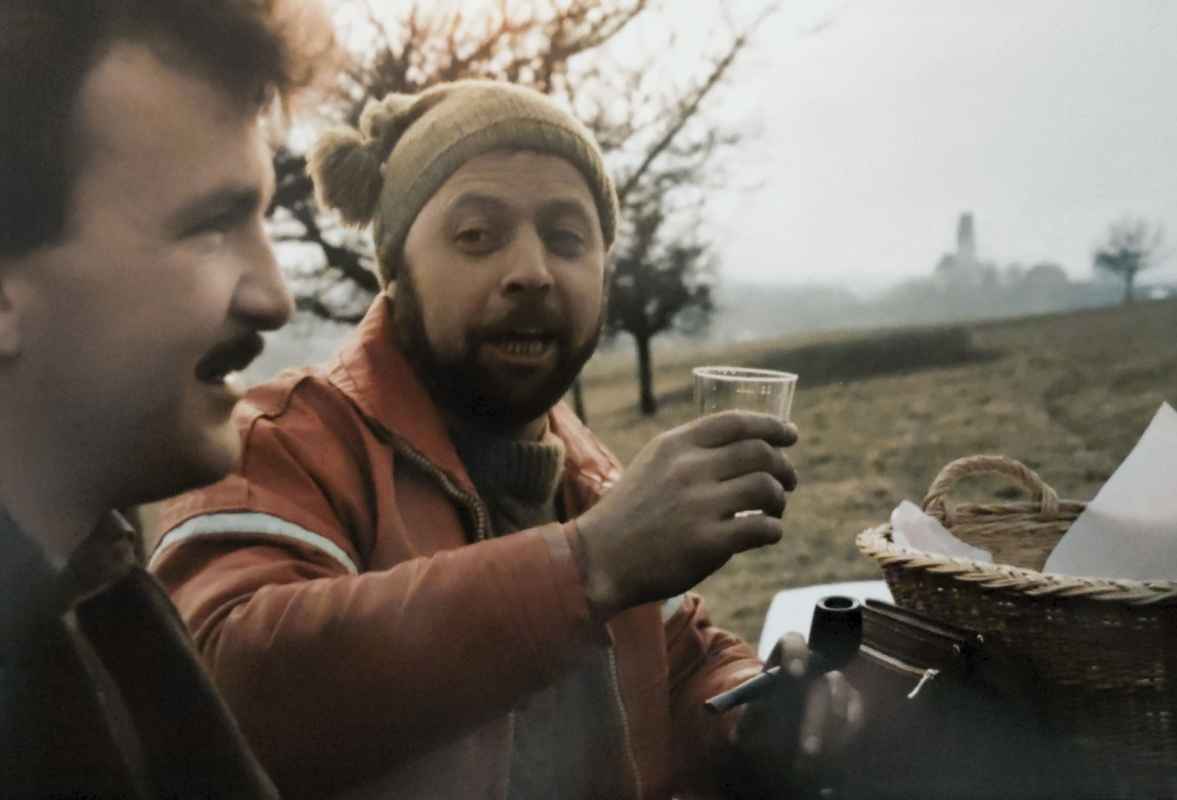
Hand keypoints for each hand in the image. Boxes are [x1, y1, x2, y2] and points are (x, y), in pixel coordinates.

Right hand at [574, 410, 797, 619]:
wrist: (598, 559)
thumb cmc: (628, 514)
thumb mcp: (651, 465)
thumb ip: (689, 454)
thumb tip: (742, 448)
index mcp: (674, 445)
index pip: (736, 423)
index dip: (771, 425)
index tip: (790, 434)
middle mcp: (688, 469)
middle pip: (759, 452)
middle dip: (784, 466)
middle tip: (789, 481)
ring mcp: (698, 505)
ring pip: (766, 487)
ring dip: (780, 499)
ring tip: (775, 510)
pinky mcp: (707, 543)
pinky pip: (762, 528)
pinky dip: (774, 530)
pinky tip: (767, 533)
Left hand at [732, 632, 863, 799]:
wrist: (774, 737)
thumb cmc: (758, 724)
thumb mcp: (747, 720)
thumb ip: (752, 714)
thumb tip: (763, 708)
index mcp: (783, 660)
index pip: (792, 642)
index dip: (796, 653)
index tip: (794, 673)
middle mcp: (813, 666)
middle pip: (820, 680)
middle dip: (815, 718)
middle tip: (808, 750)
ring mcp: (834, 682)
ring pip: (840, 699)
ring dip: (828, 733)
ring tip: (811, 761)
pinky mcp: (851, 702)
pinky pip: (854, 718)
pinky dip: (842, 739)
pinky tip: (827, 758)